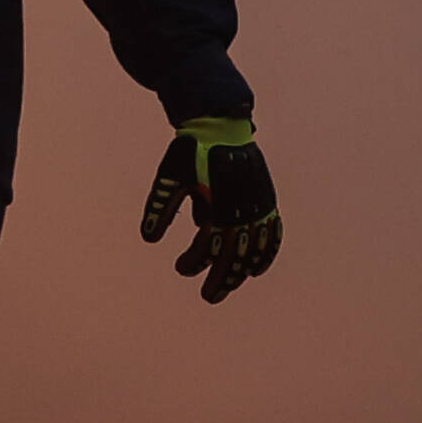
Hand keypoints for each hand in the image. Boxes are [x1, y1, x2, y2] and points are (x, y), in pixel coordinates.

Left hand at [140, 118, 278, 301]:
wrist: (219, 125)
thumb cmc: (189, 153)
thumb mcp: (169, 178)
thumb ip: (161, 207)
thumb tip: (149, 239)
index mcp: (219, 205)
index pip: (209, 246)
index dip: (195, 261)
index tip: (180, 268)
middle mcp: (243, 209)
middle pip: (235, 254)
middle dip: (222, 279)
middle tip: (209, 297)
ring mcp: (259, 205)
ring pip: (254, 248)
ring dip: (242, 270)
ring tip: (229, 286)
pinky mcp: (266, 199)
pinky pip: (272, 232)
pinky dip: (266, 252)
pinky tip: (256, 268)